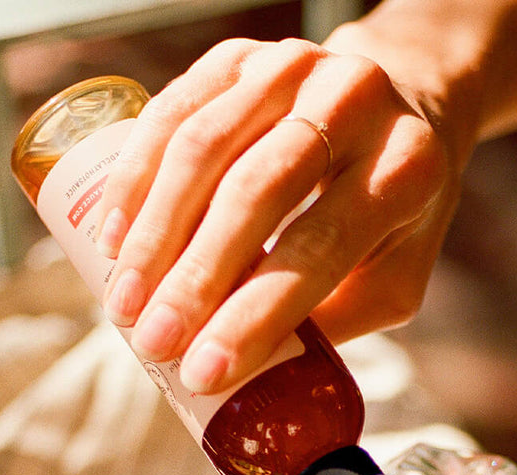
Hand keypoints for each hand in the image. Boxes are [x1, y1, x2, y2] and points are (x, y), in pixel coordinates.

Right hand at [92, 37, 459, 393]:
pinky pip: (173, 110)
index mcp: (405, 169)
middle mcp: (355, 101)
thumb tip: (250, 379)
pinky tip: (111, 237)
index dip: (253, 316)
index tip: (202, 372)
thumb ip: (334, 323)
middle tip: (152, 343)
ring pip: (203, 149)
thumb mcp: (393, 278)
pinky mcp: (243, 54)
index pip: (316, 250)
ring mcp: (294, 66)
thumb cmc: (393, 215)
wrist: (404, 104)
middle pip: (254, 194)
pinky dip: (134, 178)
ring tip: (122, 305)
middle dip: (193, 280)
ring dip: (152, 235)